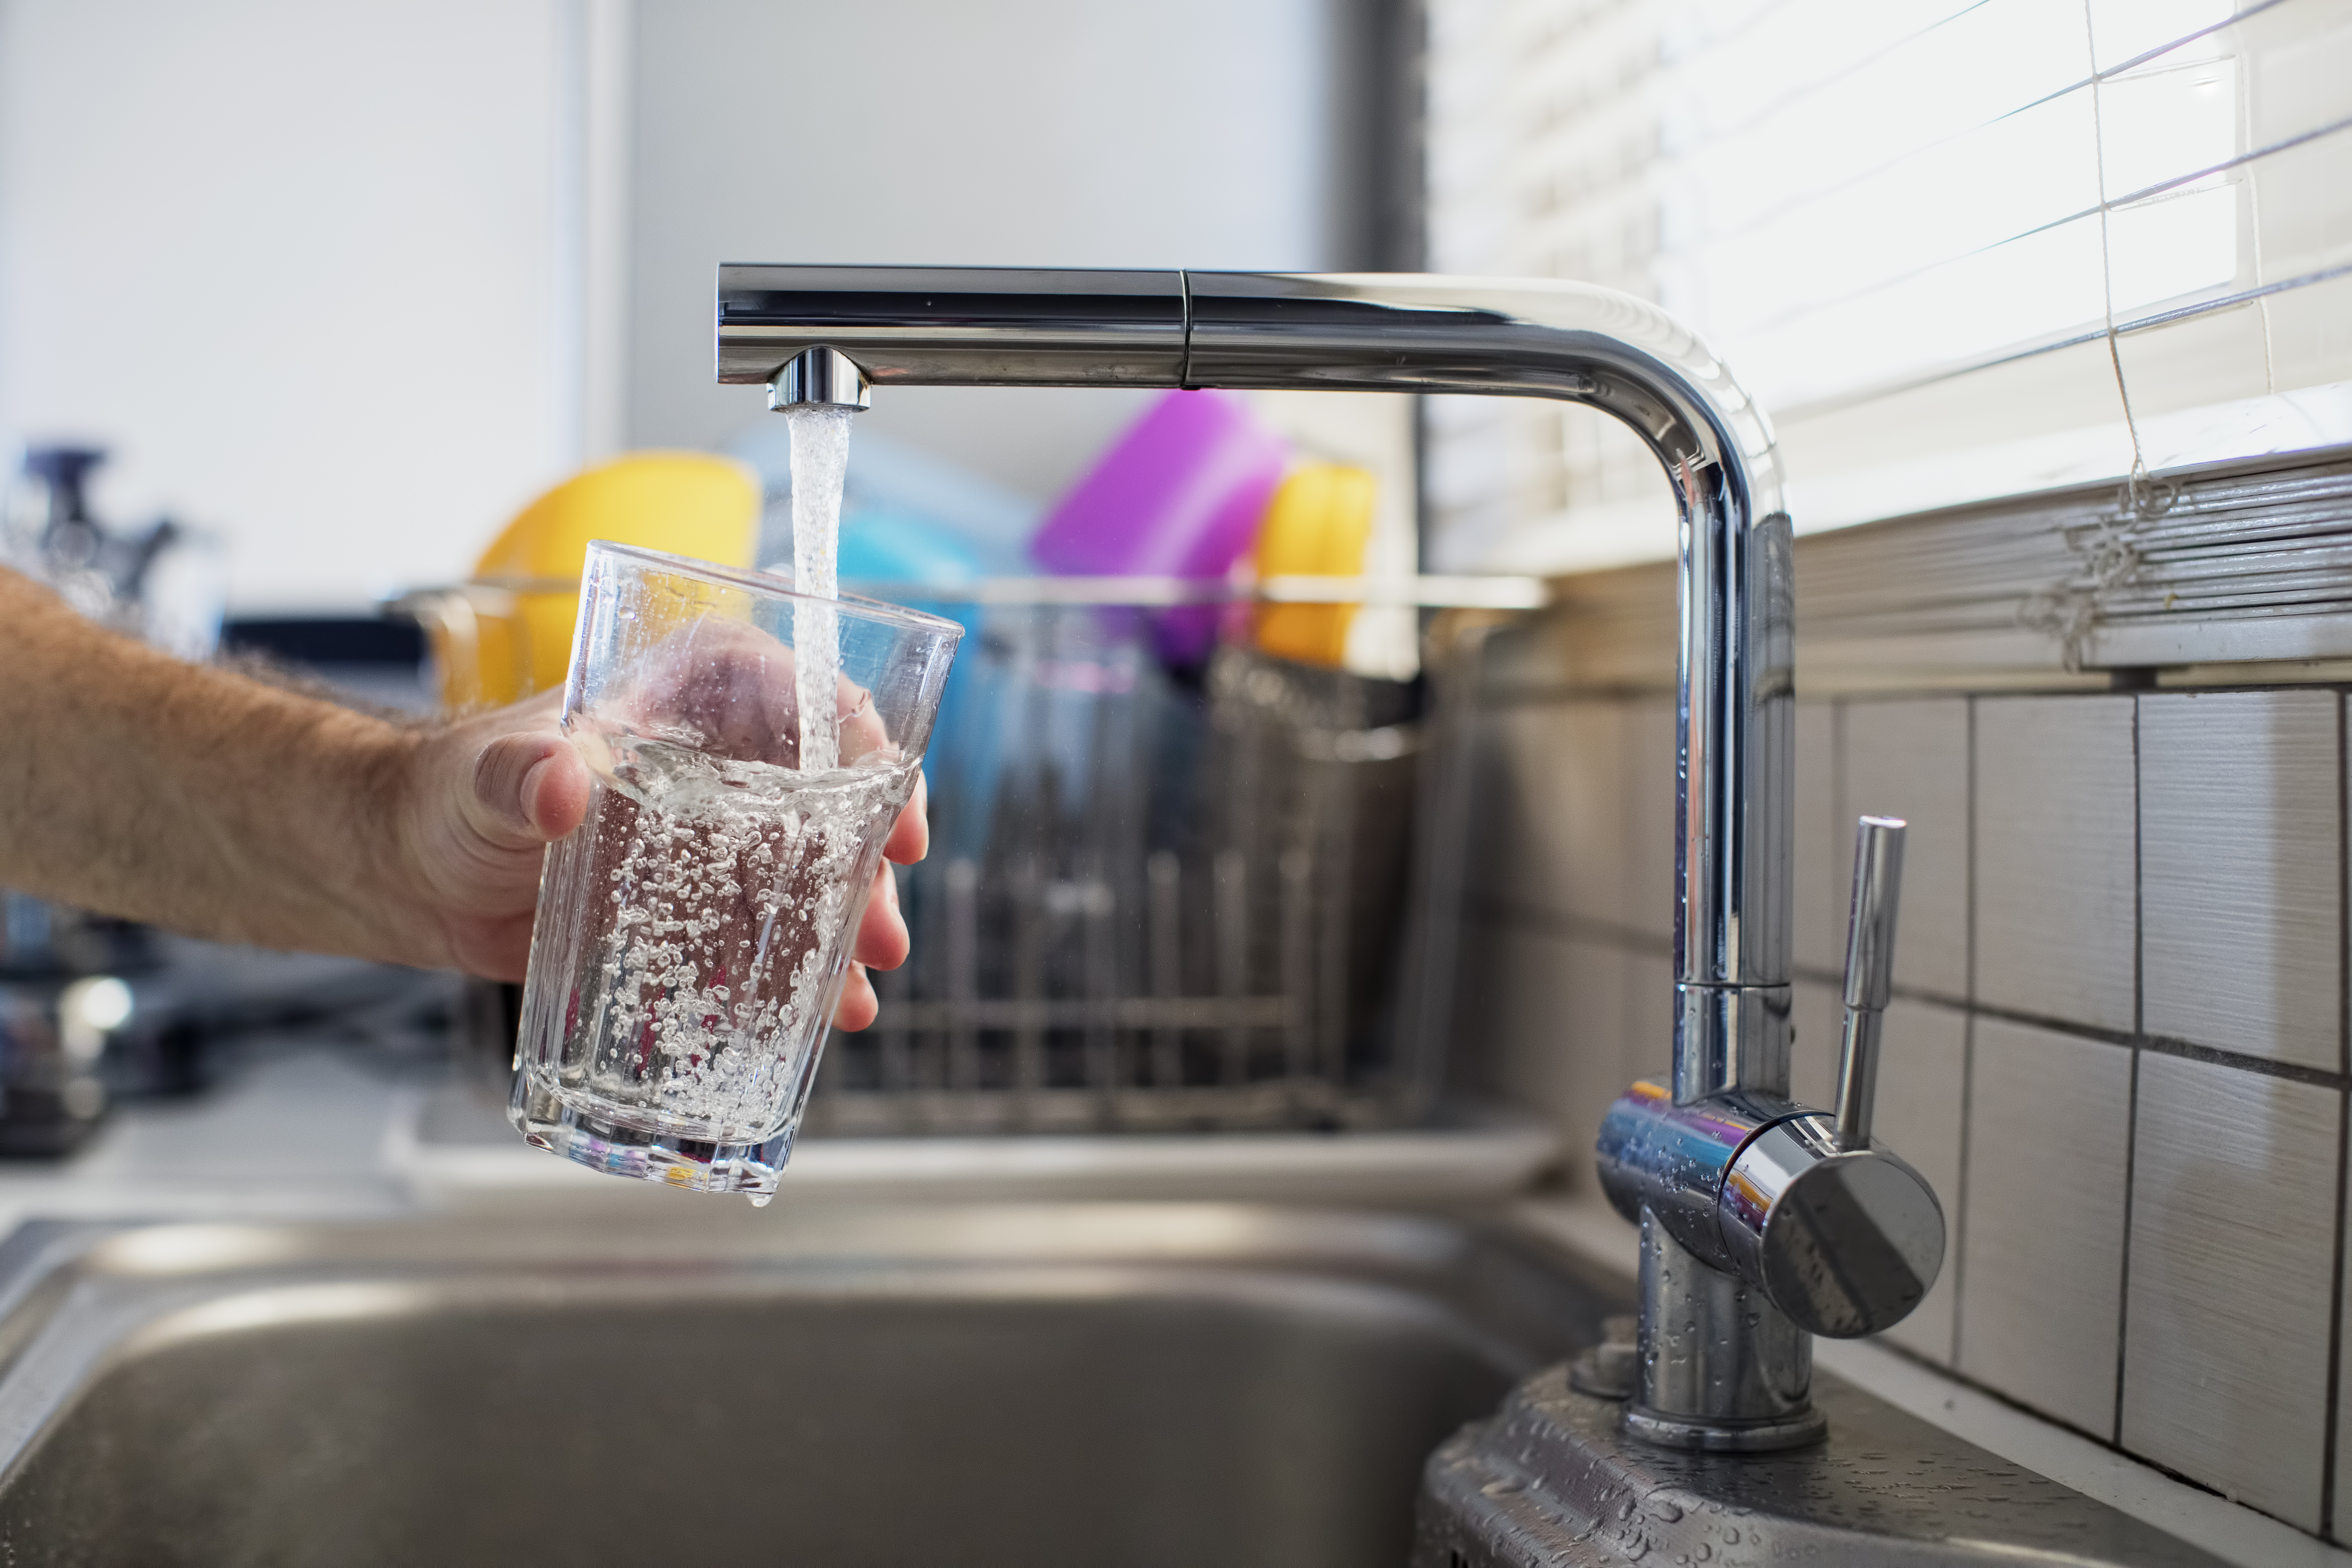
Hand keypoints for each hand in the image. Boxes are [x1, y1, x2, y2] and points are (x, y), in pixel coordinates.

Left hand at [388, 689, 925, 1028]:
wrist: (410, 874)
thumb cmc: (442, 794)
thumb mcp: (480, 778)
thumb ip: (517, 775)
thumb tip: (559, 781)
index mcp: (691, 692)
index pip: (807, 695)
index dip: (864, 748)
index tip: (892, 806)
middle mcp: (722, 757)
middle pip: (830, 798)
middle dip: (868, 871)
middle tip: (884, 938)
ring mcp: (715, 835)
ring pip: (811, 873)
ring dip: (842, 935)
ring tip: (852, 1000)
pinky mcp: (695, 904)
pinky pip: (764, 934)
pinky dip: (791, 977)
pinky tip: (809, 1018)